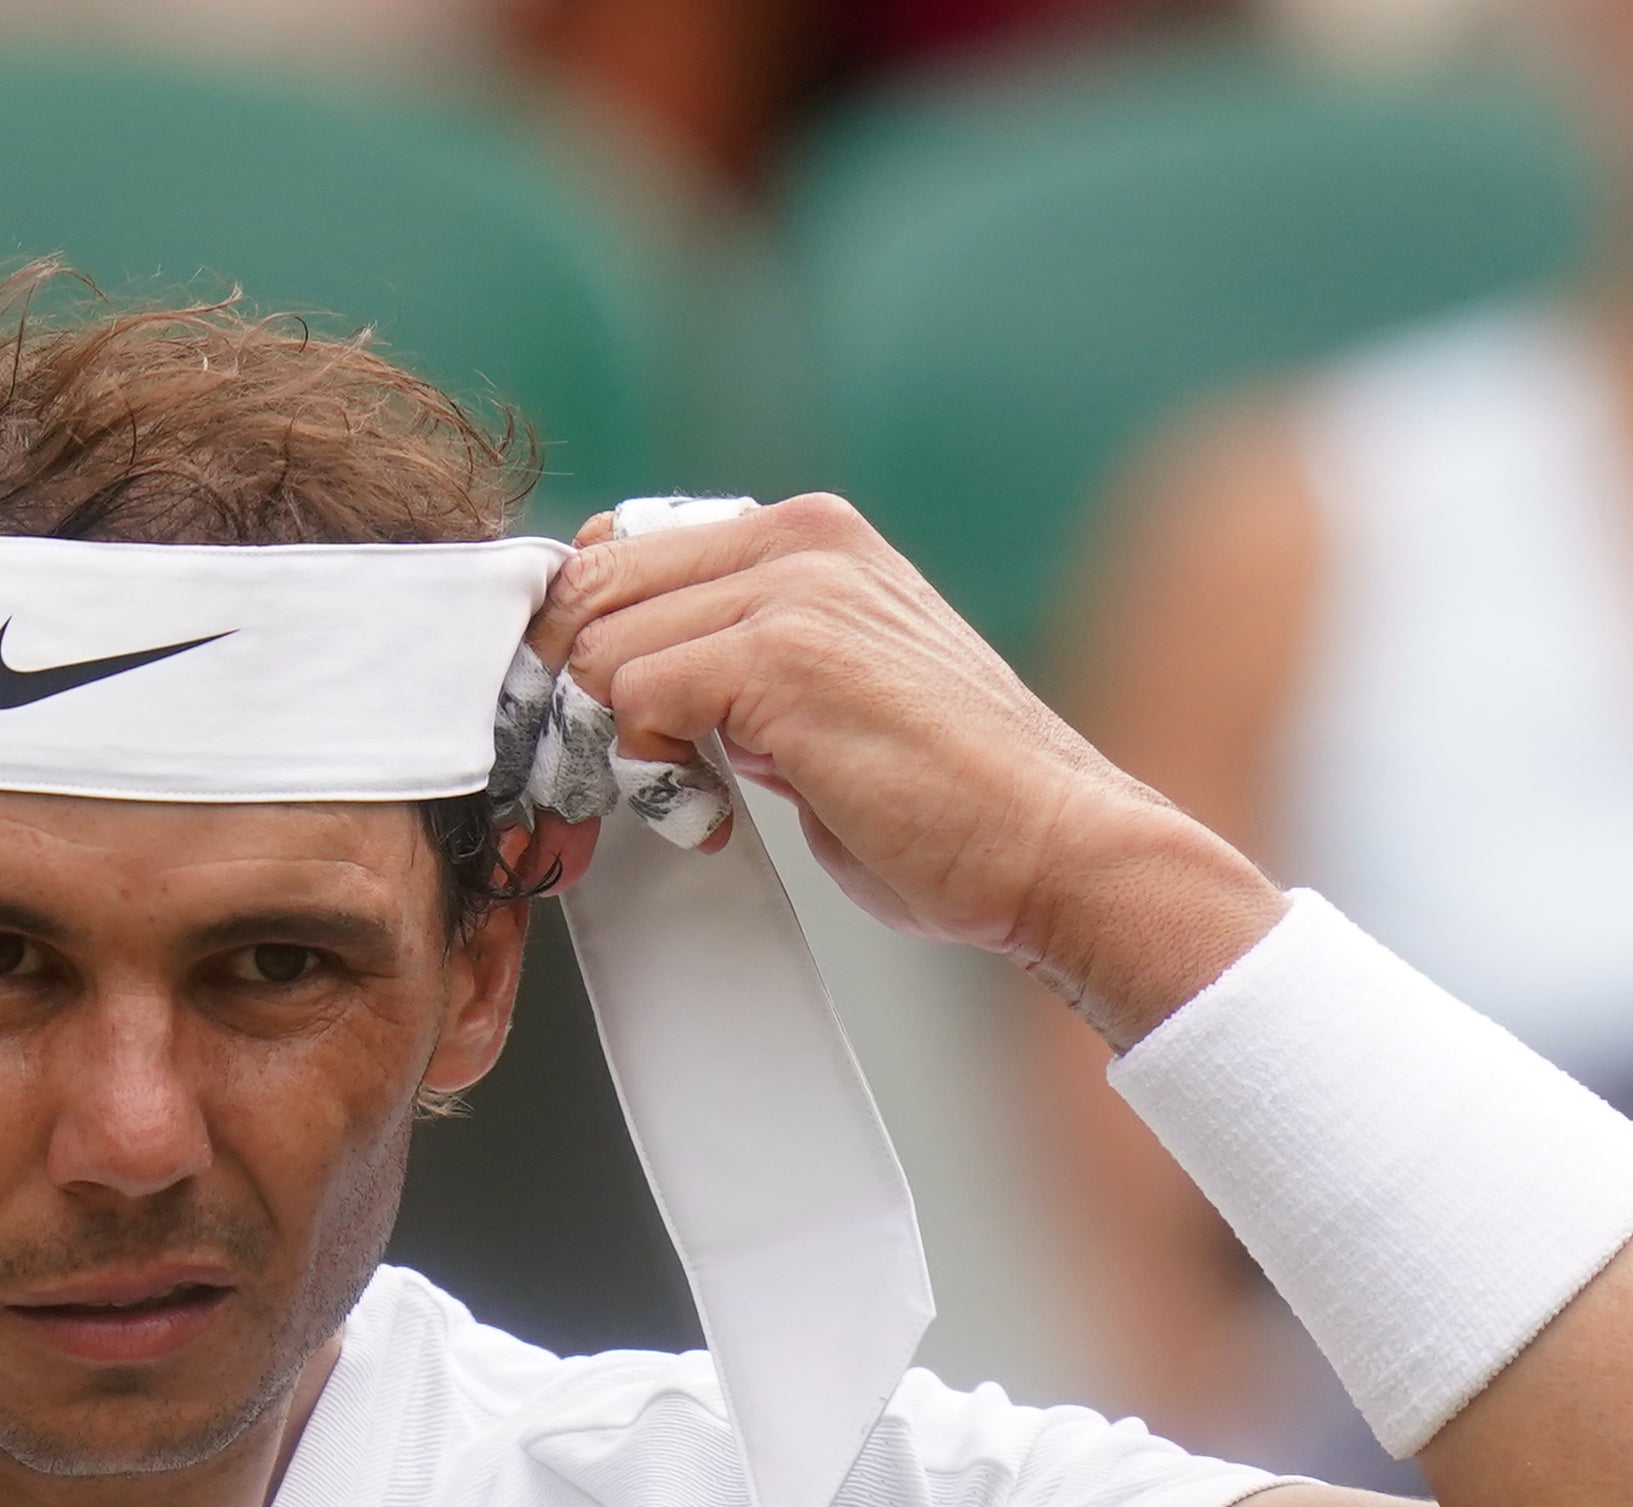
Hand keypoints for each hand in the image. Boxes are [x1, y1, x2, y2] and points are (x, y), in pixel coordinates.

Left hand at [520, 495, 1282, 1045]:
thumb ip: (734, 657)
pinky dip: (650, 773)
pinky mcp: (782, 658)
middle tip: (634, 774)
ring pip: (603, 648)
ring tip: (692, 794)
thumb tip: (622, 670)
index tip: (610, 730)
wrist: (1050, 846)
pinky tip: (717, 814)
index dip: (588, 650)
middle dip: (582, 694)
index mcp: (810, 535)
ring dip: (618, 740)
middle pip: (593, 593)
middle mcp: (801, 540)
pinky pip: (635, 697)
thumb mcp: (821, 691)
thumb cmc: (944, 796)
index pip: (622, 555)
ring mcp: (792, 591)